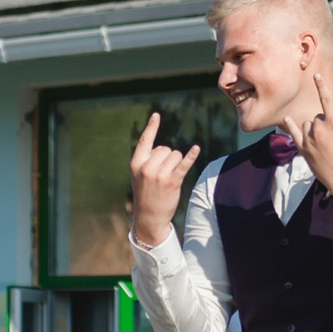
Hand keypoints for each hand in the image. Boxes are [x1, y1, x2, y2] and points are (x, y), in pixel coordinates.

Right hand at [128, 113, 204, 248]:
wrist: (149, 216)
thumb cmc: (146, 193)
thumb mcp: (139, 175)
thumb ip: (147, 161)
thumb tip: (164, 149)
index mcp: (136, 163)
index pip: (145, 141)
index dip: (151, 127)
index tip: (156, 115)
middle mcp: (147, 167)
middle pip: (165, 148)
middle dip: (168, 157)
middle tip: (163, 174)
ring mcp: (159, 175)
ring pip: (175, 155)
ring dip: (176, 164)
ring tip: (169, 178)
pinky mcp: (172, 181)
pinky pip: (184, 164)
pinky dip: (191, 156)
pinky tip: (196, 149)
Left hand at [291, 73, 332, 205]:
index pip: (327, 100)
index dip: (321, 86)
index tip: (315, 75)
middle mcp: (319, 130)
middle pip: (318, 116)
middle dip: (325, 122)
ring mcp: (309, 140)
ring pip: (307, 124)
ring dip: (313, 127)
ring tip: (324, 141)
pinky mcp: (303, 150)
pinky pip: (294, 133)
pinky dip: (292, 126)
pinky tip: (288, 119)